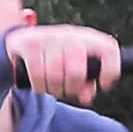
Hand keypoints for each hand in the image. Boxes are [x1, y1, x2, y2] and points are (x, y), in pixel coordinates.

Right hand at [4, 25, 121, 106]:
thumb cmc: (56, 58)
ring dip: (54, 89)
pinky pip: (38, 76)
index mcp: (88, 38)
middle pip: (77, 72)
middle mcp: (70, 34)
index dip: (110, 71)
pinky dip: (40, 87)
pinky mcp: (30, 44)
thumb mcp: (75, 68)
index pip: (109, 50)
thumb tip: (86, 96)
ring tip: (53, 86)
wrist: (22, 40)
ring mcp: (49, 37)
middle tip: (67, 89)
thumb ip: (86, 84)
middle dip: (71, 88)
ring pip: (55, 77)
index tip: (103, 85)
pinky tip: (40, 83)